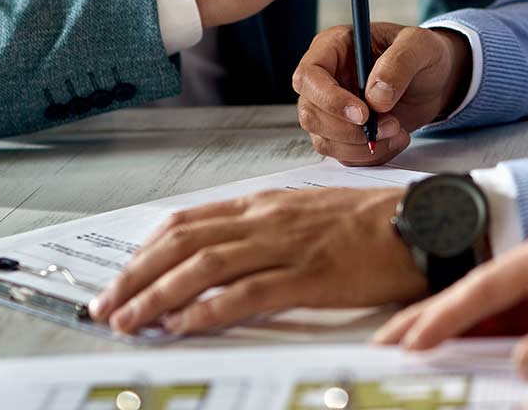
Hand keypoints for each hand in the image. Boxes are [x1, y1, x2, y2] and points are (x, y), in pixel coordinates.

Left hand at [89, 186, 421, 334]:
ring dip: (156, 294)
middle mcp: (267, 219)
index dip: (148, 249)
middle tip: (104, 304)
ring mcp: (286, 245)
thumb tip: (225, 252)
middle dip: (135, 274)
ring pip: (204, 265)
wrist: (423, 223)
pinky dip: (206, 310)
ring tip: (128, 320)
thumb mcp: (309, 214)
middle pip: (183, 242)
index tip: (123, 273)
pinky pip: (246, 293)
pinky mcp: (308, 276)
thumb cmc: (372, 224)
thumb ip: (267, 228)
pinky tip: (182, 325)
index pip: (190, 221)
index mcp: (266, 203)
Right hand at [293, 23, 471, 164]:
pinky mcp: (344, 133)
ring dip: (361, 146)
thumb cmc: (422, 54)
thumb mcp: (419, 45)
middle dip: (349, 130)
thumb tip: (376, 95)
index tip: (363, 113)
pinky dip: (372, 156)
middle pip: (311, 114)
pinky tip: (396, 139)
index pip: (309, 76)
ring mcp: (332, 109)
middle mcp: (326, 79)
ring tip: (397, 131)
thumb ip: (399, 63)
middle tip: (390, 125)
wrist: (436, 80)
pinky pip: (345, 155)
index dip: (330, 99)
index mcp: (333, 47)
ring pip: (324, 141)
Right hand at [375, 217, 527, 379]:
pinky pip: (519, 321)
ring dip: (457, 329)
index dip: (448, 313)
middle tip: (389, 341)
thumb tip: (519, 361)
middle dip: (435, 315)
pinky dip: (490, 338)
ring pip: (496, 307)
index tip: (413, 339)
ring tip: (411, 349)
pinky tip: (464, 355)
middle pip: (482, 290)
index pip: (490, 284)